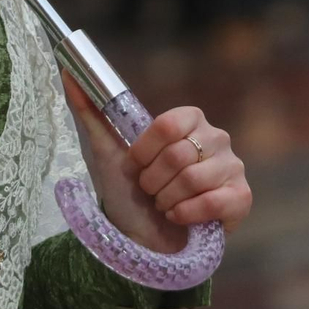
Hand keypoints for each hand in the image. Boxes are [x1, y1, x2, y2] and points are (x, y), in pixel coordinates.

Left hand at [62, 72, 251, 254]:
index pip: (166, 125)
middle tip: (149, 191)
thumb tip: (67, 72)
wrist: (148, 237)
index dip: (143, 151)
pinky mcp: (242, 197)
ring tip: (163, 204)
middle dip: (152, 181)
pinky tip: (178, 217)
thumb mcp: (106, 150)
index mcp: (189, 119)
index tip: (134, 165)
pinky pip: (213, 203)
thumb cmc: (130, 190)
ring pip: (193, 180)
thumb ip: (90, 110)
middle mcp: (216, 137)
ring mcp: (233, 167)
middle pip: (177, 155)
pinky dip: (185, 215)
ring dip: (166, 200)